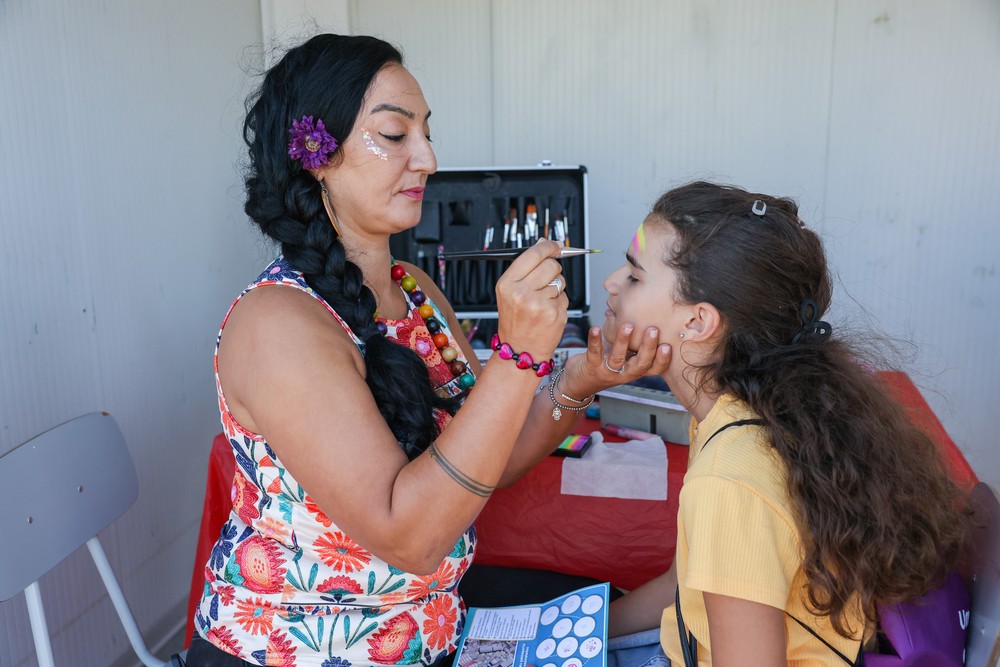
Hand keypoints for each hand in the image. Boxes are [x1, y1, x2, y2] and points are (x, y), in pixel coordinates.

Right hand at [494, 240, 567, 359]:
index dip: (549, 246)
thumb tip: (545, 243)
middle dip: (553, 269)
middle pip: (551, 264)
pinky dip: (560, 302)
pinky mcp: (554, 313)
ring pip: (560, 280)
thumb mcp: (511, 292)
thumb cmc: (516, 321)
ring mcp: (539, 304)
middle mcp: (522, 293)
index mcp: (507, 284)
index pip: (533, 254)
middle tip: (546, 280)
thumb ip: (527, 267)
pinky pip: (565, 297)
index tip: (556, 245)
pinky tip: (548, 311)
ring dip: (557, 287)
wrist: (520, 350)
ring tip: (544, 300)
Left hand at [561, 324, 670, 396]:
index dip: (662, 360)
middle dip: (647, 347)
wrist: (578, 384)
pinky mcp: (591, 366)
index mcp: (634, 370)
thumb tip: (646, 320)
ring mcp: (607, 371)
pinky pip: (594, 352)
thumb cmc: (604, 366)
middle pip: (640, 364)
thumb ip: (634, 346)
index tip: (668, 346)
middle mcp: (623, 374)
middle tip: (652, 330)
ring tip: (628, 326)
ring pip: (618, 358)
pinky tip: (595, 328)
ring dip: (623, 341)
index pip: (653, 369)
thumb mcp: (623, 358)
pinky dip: (595, 340)